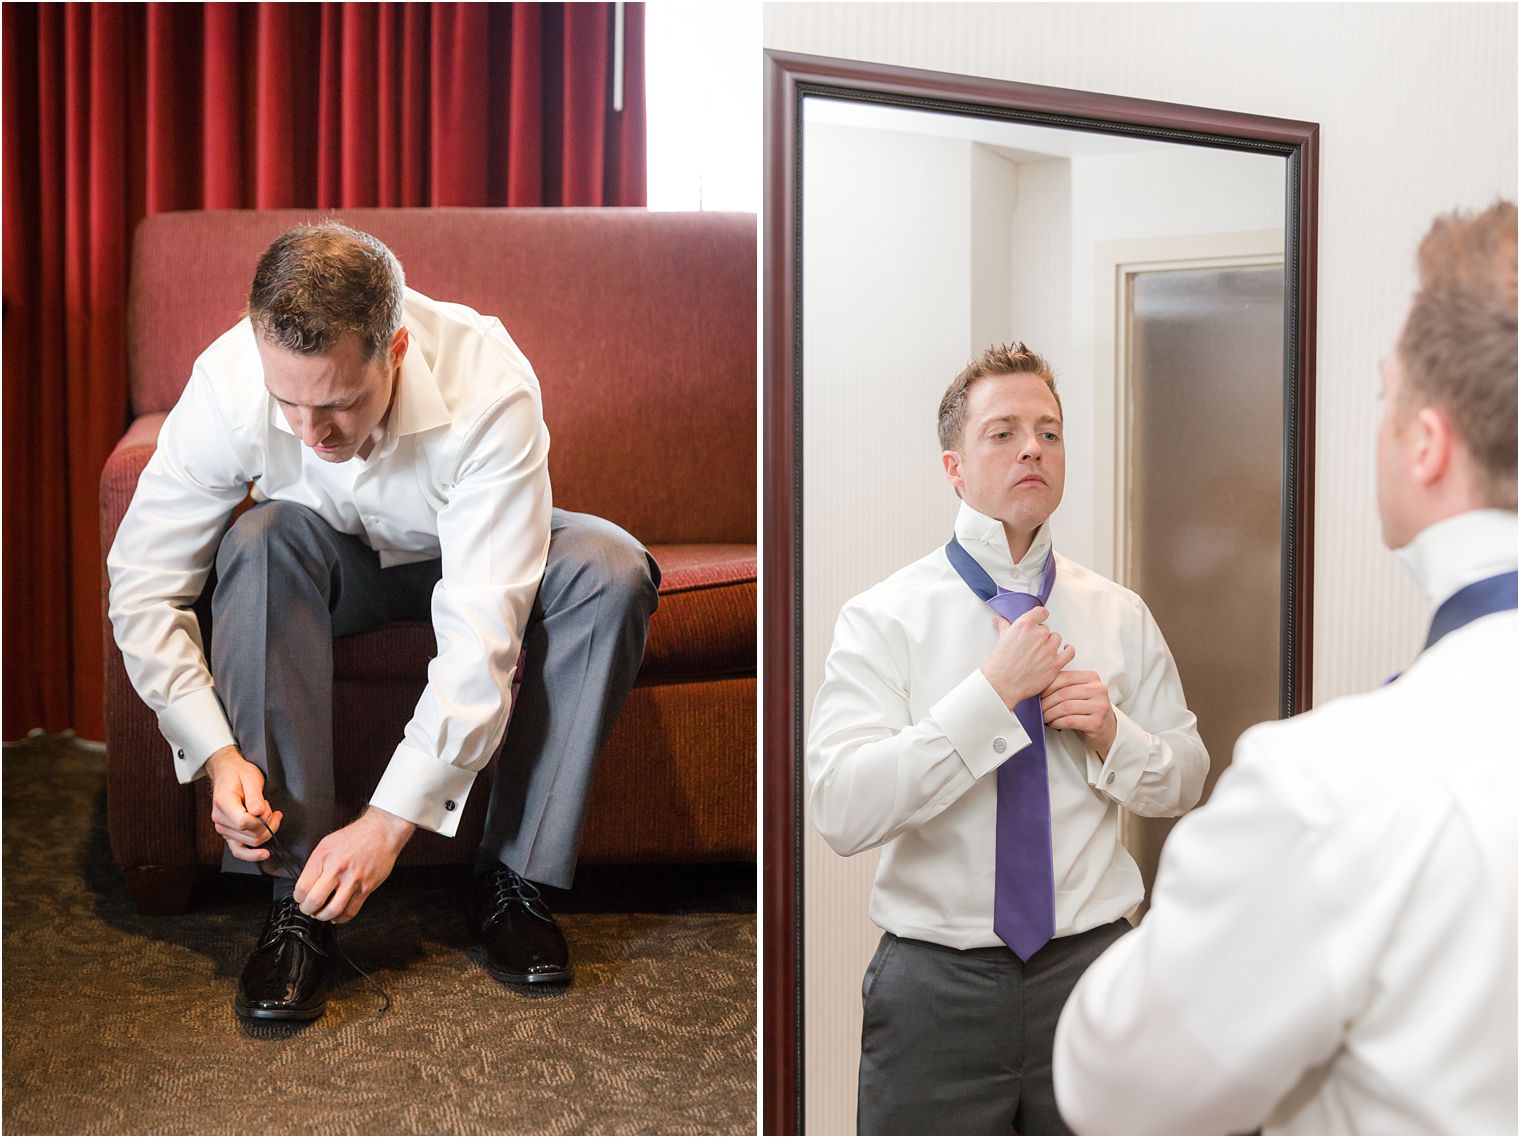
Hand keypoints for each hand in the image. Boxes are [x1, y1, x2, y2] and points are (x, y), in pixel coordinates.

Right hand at [206, 746, 282, 863]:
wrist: (228, 773)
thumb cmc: (239, 774)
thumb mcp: (251, 777)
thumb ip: (255, 796)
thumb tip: (258, 812)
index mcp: (223, 804)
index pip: (244, 822)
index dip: (262, 820)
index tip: (271, 809)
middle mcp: (220, 820)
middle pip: (250, 835)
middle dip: (268, 825)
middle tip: (272, 810)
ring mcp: (223, 828)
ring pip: (250, 842)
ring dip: (264, 831)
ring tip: (267, 814)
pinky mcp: (228, 833)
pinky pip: (238, 851)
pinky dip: (252, 855)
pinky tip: (264, 853)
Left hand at [294, 807, 415, 923]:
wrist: (381, 832)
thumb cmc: (354, 837)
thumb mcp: (326, 844)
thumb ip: (315, 865)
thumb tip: (307, 885)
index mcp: (324, 857)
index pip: (302, 887)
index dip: (298, 898)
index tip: (301, 898)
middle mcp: (338, 869)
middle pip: (315, 901)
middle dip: (308, 910)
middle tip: (308, 908)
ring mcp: (353, 880)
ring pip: (333, 910)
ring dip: (323, 916)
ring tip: (322, 913)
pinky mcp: (366, 888)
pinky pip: (351, 911)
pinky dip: (341, 918)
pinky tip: (337, 914)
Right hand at [981, 606, 1076, 707]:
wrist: (1003, 684)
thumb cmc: (1000, 664)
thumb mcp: (1001, 639)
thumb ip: (1004, 626)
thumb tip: (1000, 619)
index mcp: (1026, 625)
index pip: (1041, 612)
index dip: (1040, 617)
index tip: (1039, 621)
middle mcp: (1039, 634)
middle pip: (1047, 629)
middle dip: (1040, 636)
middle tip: (1031, 646)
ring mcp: (1049, 649)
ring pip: (1057, 639)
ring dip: (1051, 644)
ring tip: (1041, 652)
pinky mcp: (1055, 664)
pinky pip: (1069, 652)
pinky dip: (1068, 650)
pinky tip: (1064, 650)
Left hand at [1041, 670, 1117, 757]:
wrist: (1106, 729)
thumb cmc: (1088, 709)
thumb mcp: (1080, 692)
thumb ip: (1065, 686)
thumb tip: (1039, 687)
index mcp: (1092, 677)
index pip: (1064, 677)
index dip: (1047, 686)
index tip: (1038, 693)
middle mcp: (1098, 690)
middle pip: (1063, 693)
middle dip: (1046, 702)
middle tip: (1039, 708)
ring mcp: (1099, 706)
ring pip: (1065, 707)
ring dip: (1050, 714)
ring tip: (1045, 717)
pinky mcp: (1097, 722)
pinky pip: (1070, 721)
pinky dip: (1057, 722)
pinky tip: (1054, 723)